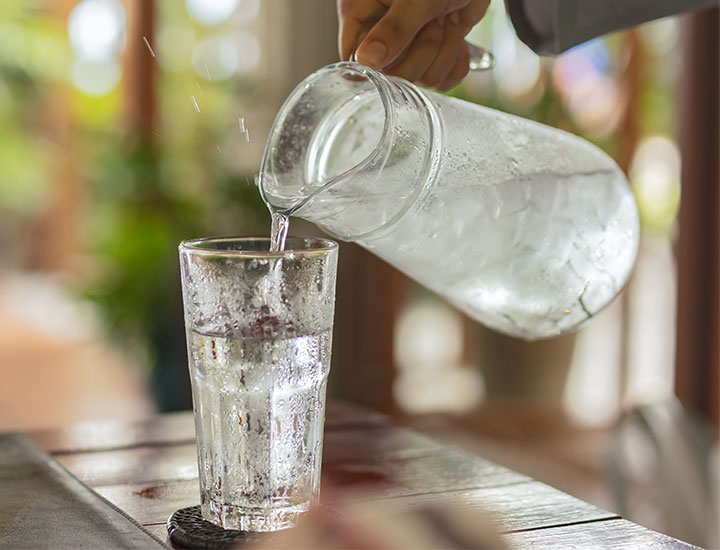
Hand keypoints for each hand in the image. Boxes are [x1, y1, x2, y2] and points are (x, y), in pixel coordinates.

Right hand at [337, 0, 489, 90]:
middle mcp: (380, 35)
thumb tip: (367, 60)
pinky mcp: (430, 57)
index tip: (402, 47)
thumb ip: (394, 28)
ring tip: (445, 19)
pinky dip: (455, 59)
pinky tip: (454, 33)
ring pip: (421, 79)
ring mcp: (406, 49)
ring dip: (444, 50)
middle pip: (392, 76)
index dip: (380, 64)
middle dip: (422, 52)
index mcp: (361, 15)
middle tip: (432, 21)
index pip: (356, 60)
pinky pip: (441, 81)